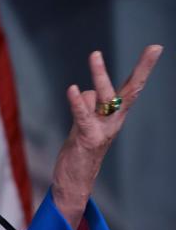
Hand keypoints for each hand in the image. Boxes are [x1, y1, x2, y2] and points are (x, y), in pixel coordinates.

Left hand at [52, 45, 163, 228]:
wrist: (75, 182)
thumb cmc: (80, 149)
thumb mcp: (85, 122)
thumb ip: (89, 105)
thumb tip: (88, 92)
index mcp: (116, 115)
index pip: (132, 87)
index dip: (144, 67)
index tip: (156, 47)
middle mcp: (114, 121)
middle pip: (129, 91)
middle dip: (142, 69)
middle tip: (155, 48)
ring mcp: (103, 130)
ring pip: (104, 99)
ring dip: (98, 77)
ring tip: (95, 54)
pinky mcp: (88, 138)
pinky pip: (83, 116)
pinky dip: (77, 103)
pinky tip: (72, 89)